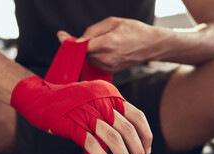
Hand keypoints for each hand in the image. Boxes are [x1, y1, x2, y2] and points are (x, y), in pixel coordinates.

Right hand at [11, 76, 151, 153]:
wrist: (38, 96)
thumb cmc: (67, 100)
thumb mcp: (93, 97)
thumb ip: (110, 109)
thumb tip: (127, 133)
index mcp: (109, 94)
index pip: (137, 116)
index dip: (146, 135)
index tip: (147, 150)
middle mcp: (101, 102)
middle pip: (128, 130)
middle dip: (138, 152)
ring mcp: (86, 113)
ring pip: (114, 139)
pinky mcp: (72, 126)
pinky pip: (92, 145)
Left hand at [57, 17, 171, 72]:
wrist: (151, 46)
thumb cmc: (134, 30)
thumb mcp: (113, 22)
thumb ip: (93, 31)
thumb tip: (78, 39)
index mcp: (108, 44)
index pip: (82, 46)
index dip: (70, 42)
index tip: (61, 37)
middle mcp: (107, 58)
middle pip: (82, 54)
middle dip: (75, 46)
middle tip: (70, 37)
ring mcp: (108, 67)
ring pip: (87, 59)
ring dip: (84, 51)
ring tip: (92, 41)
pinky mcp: (110, 71)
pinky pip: (94, 63)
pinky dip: (91, 56)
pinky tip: (97, 49)